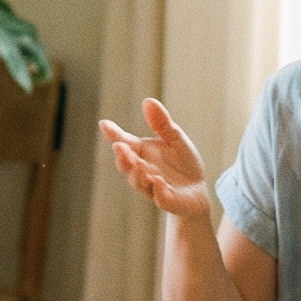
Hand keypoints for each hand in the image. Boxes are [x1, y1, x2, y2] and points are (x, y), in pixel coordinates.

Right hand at [99, 98, 212, 220]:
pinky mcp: (167, 200)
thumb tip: (148, 100)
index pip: (125, 142)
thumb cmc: (182, 164)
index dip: (113, 134)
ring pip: (139, 182)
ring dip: (137, 174)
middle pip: (126, 165)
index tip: (104, 124)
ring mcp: (153, 186)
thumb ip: (162, 123)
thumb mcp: (175, 139)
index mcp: (142, 152)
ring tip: (139, 164)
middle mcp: (142, 170)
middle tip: (120, 147)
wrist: (197, 192)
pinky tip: (159, 182)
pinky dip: (158, 190)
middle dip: (123, 157)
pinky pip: (160, 197)